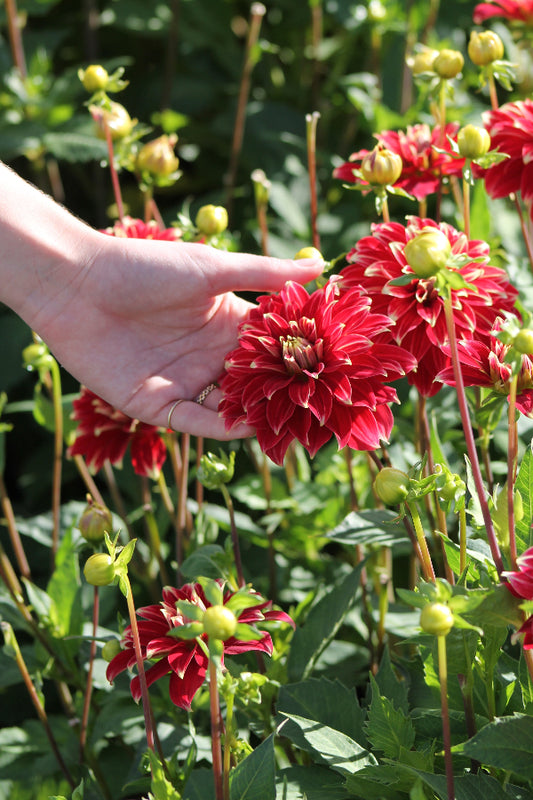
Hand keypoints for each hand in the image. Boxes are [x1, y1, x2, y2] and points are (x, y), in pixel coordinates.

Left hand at [34, 234, 322, 437]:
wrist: (78, 283)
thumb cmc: (144, 267)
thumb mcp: (212, 269)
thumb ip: (266, 274)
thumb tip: (321, 267)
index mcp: (226, 324)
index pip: (271, 348)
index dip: (299, 358)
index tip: (333, 369)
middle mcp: (209, 357)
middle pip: (254, 385)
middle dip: (282, 398)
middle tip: (319, 411)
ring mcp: (184, 382)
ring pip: (228, 408)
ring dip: (255, 416)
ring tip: (288, 424)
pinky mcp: (155, 404)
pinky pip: (194, 421)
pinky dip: (219, 427)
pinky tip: (244, 427)